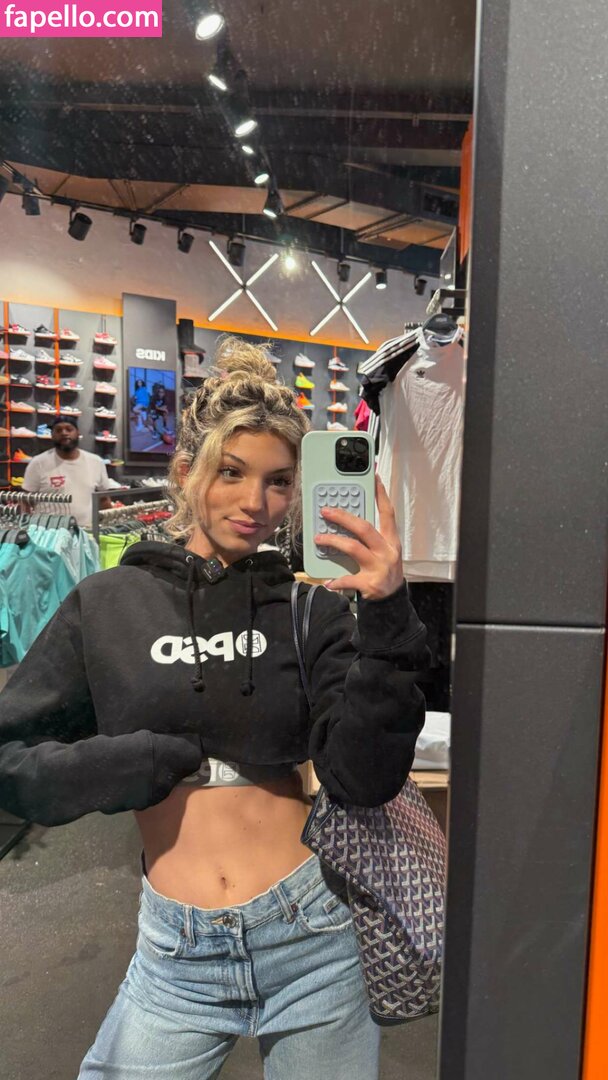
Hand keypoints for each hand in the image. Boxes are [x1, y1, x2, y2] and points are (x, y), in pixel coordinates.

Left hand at [314, 475, 402, 599]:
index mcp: (391, 540)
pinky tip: (327, 581)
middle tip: (325, 511)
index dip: (381, 494)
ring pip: (354, 548)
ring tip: (319, 539)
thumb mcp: (384, 550)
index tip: (374, 477)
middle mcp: (387, 551)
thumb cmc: (384, 570)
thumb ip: (370, 536)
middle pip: (364, 528)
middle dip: (343, 517)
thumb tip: (347, 519)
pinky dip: (336, 581)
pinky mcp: (370, 584)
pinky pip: (349, 580)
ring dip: (334, 542)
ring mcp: (379, 568)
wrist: (392, 600)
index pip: (387, 513)